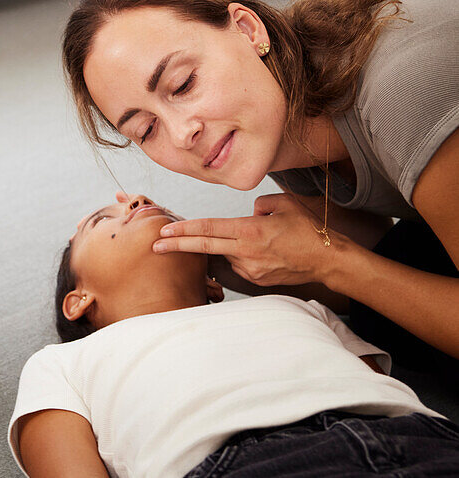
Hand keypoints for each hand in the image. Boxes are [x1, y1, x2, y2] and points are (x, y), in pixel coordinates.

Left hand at [153, 193, 336, 286]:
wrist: (328, 260)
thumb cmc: (308, 229)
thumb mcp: (283, 204)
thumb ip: (258, 204)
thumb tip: (247, 213)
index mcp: (250, 230)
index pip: (208, 229)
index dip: (184, 229)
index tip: (164, 229)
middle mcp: (246, 251)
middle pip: (203, 247)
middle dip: (176, 246)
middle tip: (155, 245)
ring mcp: (250, 268)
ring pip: (224, 254)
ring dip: (223, 247)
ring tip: (255, 240)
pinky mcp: (256, 279)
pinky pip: (238, 263)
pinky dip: (239, 255)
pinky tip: (259, 250)